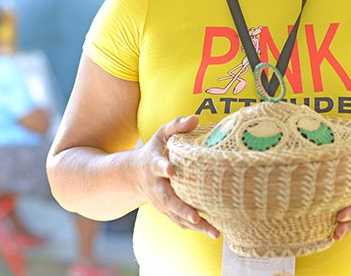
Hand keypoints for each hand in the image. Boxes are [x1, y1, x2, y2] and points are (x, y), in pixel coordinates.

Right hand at [135, 115, 219, 238]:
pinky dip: (196, 229)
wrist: (135, 175)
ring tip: (214, 232)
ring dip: (195, 225)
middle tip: (195, 217)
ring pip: (177, 216)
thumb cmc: (155, 150)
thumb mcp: (162, 134)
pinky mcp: (168, 211)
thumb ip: (177, 125)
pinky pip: (181, 221)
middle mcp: (157, 186)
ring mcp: (161, 202)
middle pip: (168, 200)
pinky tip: (214, 232)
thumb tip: (195, 118)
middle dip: (181, 209)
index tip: (171, 170)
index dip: (163, 167)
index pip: (158, 165)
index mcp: (154, 165)